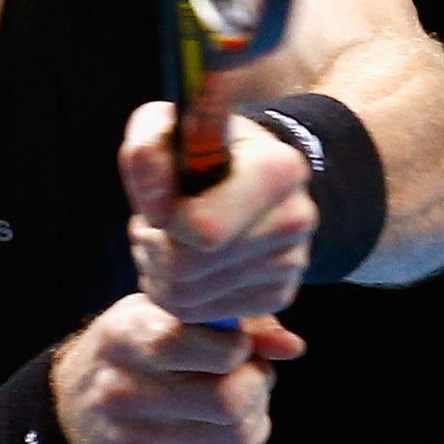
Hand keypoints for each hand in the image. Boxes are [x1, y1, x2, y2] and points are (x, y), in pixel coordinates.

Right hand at [51, 294, 304, 443]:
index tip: (234, 345)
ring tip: (242, 399)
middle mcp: (123, 388)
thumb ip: (227, 322)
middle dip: (257, 384)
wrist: (70, 419)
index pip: (196, 344)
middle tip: (250, 374)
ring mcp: (134, 436)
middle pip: (228, 400)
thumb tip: (293, 347)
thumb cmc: (132, 356)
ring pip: (236, 434)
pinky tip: (231, 426)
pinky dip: (246, 441)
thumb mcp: (161, 319)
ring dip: (257, 414)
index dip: (236, 346)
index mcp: (122, 336)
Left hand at [119, 101, 317, 322]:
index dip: (163, 221)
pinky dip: (177, 294)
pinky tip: (184, 262)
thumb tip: (154, 206)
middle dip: (152, 248)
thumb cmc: (198, 149)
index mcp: (278, 169)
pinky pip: (201, 314)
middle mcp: (296, 218)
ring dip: (157, 272)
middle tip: (152, 226)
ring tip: (165, 240)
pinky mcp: (278, 294)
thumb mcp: (164, 129)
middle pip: (187, 267)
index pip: (204, 229)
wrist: (245, 172)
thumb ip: (147, 151)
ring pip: (187, 297)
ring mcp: (292, 261)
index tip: (159, 203)